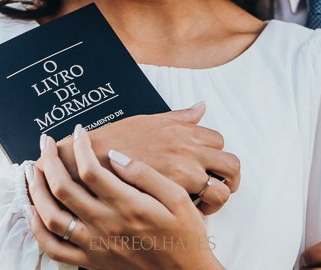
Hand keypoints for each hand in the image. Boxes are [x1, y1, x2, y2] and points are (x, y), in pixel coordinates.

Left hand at [28, 125, 222, 269]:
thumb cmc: (184, 236)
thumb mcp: (177, 198)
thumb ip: (145, 174)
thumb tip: (115, 155)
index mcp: (128, 205)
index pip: (91, 169)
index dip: (80, 146)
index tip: (80, 132)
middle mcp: (107, 225)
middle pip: (63, 188)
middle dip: (49, 160)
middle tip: (45, 143)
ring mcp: (95, 245)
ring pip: (51, 216)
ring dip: (36, 191)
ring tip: (32, 171)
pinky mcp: (91, 261)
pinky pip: (54, 248)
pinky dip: (38, 229)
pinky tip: (33, 211)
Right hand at [54, 103, 239, 214]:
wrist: (88, 159)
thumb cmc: (115, 140)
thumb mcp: (149, 120)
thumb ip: (180, 117)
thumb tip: (201, 107)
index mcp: (183, 131)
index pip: (219, 141)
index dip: (215, 156)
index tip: (206, 166)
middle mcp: (189, 150)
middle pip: (231, 165)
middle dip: (230, 180)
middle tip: (217, 189)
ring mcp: (183, 173)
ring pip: (222, 192)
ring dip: (217, 200)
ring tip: (202, 206)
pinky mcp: (172, 195)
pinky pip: (200, 208)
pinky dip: (198, 213)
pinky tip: (183, 213)